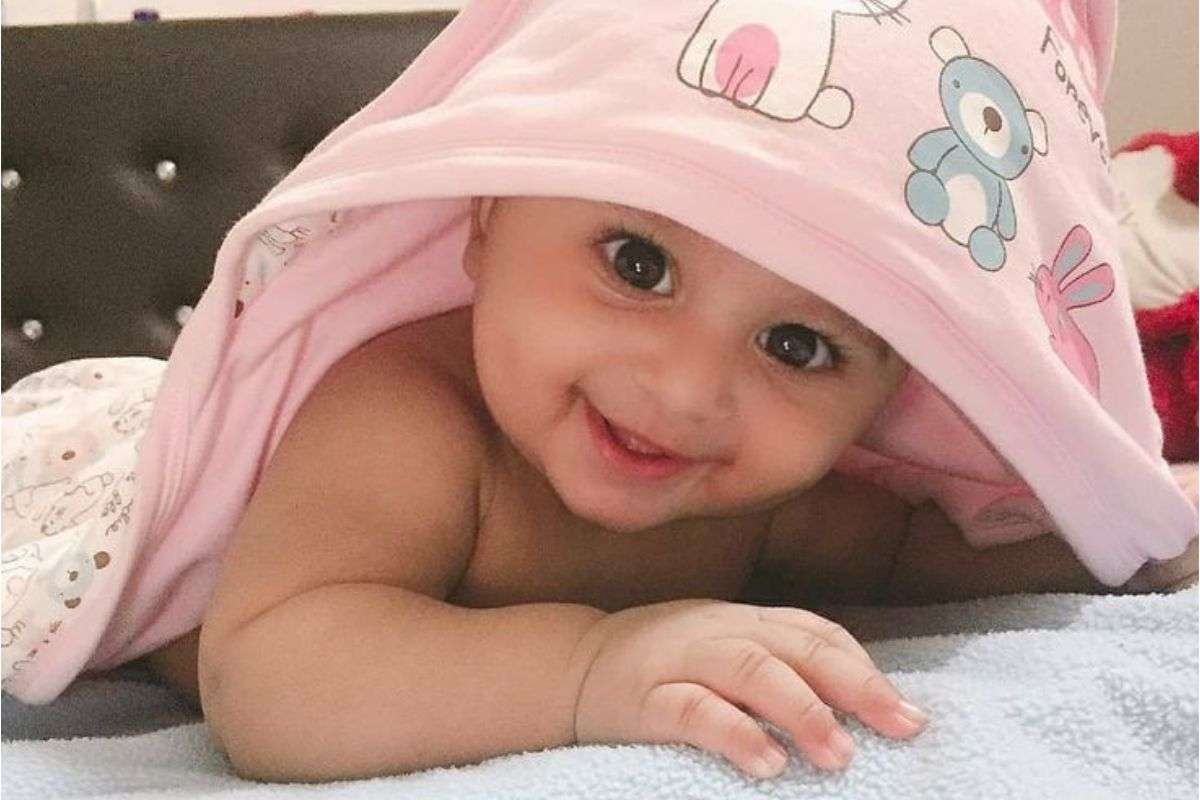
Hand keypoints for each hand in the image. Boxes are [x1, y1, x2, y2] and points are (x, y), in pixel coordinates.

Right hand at [571, 599, 928, 778]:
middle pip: (797, 648)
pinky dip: (735, 734)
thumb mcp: (725, 651)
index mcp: (745, 620)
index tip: (909, 714)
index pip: (816, 634)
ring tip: (839, 755)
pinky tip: (767, 764)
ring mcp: (683, 659)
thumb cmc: (665, 664)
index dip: (865, 670)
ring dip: (802, 711)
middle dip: (855, 688)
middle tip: (901, 728)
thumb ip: (779, 664)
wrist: (574, 663)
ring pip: (752, 671)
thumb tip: (858, 702)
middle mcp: (721, 630)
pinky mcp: (648, 697)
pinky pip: (694, 711)